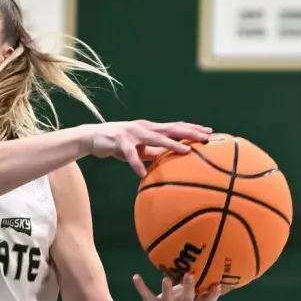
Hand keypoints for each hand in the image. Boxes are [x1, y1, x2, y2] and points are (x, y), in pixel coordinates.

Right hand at [87, 120, 212, 176]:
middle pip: (171, 129)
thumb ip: (154, 151)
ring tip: (184, 151)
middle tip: (206, 137)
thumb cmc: (118, 143)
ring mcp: (132, 133)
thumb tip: (170, 160)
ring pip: (155, 138)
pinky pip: (130, 155)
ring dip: (171, 144)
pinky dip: (136, 164)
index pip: (175, 126)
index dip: (192, 128)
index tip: (209, 131)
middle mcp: (144, 127)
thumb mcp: (139, 147)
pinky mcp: (119, 141)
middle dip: (189, 132)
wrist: (92, 137)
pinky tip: (141, 174)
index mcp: (151, 128)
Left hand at [132, 273, 222, 300]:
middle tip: (190, 276)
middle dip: (189, 289)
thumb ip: (203, 289)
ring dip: (167, 290)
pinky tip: (136, 277)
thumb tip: (226, 278)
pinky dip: (141, 287)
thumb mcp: (189, 298)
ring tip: (165, 278)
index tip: (219, 284)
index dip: (213, 295)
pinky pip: (147, 297)